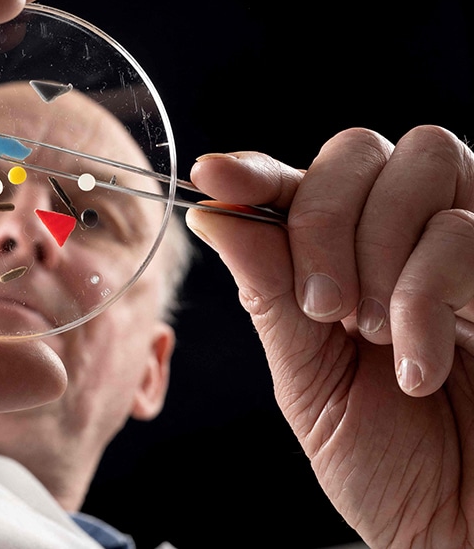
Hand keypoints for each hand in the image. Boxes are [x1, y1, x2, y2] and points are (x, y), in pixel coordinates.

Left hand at [186, 125, 473, 547]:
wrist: (456, 526)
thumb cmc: (387, 461)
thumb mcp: (309, 379)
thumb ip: (270, 294)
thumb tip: (213, 214)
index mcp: (347, 257)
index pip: (300, 180)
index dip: (254, 170)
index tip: (214, 178)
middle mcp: (410, 235)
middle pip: (359, 150)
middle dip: (322, 219)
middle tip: (321, 307)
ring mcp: (470, 245)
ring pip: (424, 162)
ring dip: (377, 251)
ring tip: (372, 335)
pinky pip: (464, 233)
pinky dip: (424, 299)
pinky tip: (417, 365)